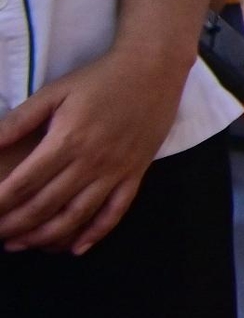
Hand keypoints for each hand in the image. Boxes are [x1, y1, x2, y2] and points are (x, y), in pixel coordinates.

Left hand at [0, 37, 191, 252]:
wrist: (154, 69)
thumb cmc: (99, 79)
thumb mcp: (54, 92)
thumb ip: (19, 121)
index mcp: (67, 139)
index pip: (25, 183)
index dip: (0, 203)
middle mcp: (91, 161)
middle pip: (46, 205)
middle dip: (16, 225)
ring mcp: (116, 170)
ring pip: (77, 215)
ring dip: (47, 236)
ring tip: (23, 245)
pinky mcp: (136, 173)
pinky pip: (115, 211)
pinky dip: (96, 233)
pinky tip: (76, 248)